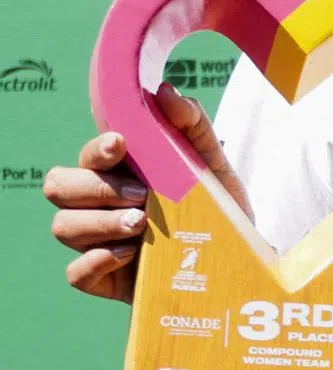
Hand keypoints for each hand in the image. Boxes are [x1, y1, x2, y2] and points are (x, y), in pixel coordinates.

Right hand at [44, 82, 250, 301]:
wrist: (236, 258)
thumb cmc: (216, 207)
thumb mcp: (213, 164)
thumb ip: (193, 125)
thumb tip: (165, 91)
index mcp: (118, 172)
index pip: (88, 155)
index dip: (96, 148)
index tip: (121, 144)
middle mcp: (98, 204)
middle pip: (59, 186)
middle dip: (96, 188)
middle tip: (141, 195)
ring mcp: (97, 241)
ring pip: (63, 226)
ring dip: (99, 222)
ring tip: (141, 224)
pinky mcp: (104, 278)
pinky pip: (76, 272)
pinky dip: (96, 260)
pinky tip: (129, 254)